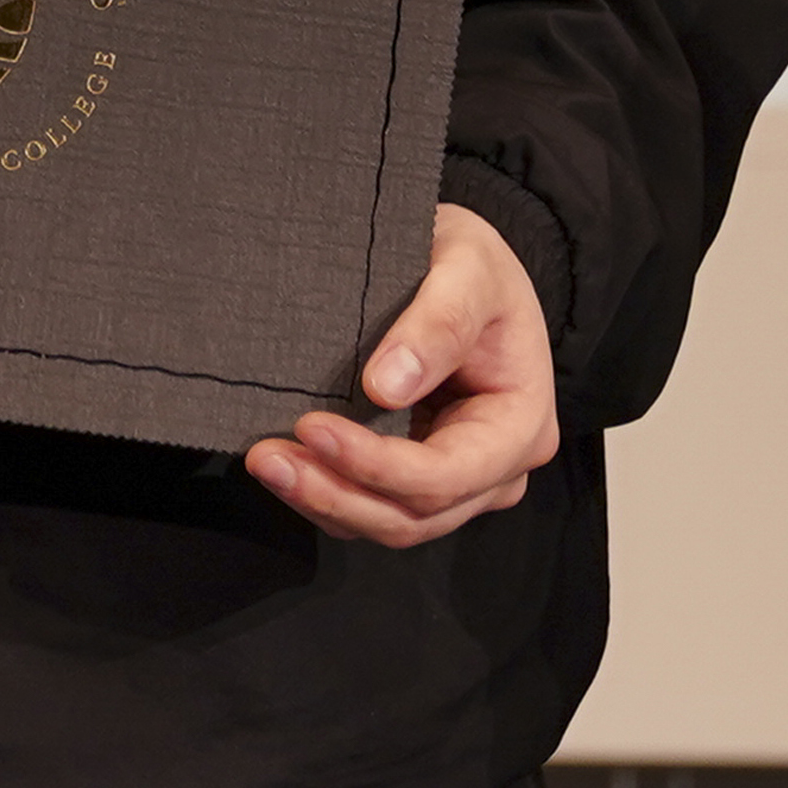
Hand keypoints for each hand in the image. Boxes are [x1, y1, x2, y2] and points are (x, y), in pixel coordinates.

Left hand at [246, 207, 561, 549]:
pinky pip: (373, 507)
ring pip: (389, 522)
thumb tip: (386, 386)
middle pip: (414, 514)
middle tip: (266, 458)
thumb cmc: (477, 265)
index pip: (446, 473)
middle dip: (336, 492)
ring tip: (266, 462)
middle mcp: (499, 469)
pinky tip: (287, 467)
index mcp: (521, 424)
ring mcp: (462, 482)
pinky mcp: (421, 479)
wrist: (469, 272)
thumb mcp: (469, 265)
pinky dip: (327, 494)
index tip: (311, 427)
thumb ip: (439, 321)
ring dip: (323, 500)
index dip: (375, 464)